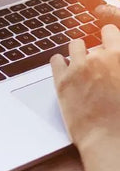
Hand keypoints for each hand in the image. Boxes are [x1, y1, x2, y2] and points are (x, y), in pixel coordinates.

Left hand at [50, 24, 119, 153]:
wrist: (110, 140)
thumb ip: (119, 66)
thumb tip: (115, 64)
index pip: (110, 31)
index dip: (109, 37)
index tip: (107, 42)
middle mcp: (100, 57)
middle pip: (93, 42)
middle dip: (96, 51)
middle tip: (98, 65)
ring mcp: (79, 67)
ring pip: (75, 45)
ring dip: (78, 53)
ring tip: (82, 65)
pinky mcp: (62, 80)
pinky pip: (56, 59)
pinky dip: (60, 62)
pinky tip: (66, 71)